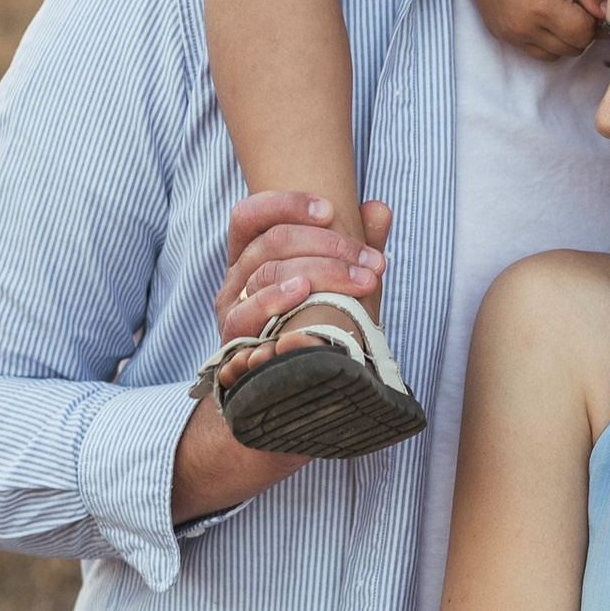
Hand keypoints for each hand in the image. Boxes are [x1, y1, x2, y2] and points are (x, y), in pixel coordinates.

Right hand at [172, 194, 391, 520]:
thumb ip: (355, 250)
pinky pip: (246, 313)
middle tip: (371, 261)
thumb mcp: (340, 291)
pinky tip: (304, 292)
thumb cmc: (315, 337)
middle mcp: (235, 282)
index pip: (251, 215)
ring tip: (364, 280)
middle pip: (270, 241)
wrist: (291, 407)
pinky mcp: (233, 346)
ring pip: (265, 270)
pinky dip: (275, 298)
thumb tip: (378, 208)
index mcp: (252, 260)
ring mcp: (231, 313)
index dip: (285, 203)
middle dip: (327, 244)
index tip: (330, 209)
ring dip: (322, 270)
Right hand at [462, 0, 604, 59]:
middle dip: (581, 30)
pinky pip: (534, 50)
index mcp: (542, 6)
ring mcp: (510, 33)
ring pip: (555, 55)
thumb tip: (607, 13)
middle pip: (572, 48)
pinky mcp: (501, 34)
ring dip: (564, 38)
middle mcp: (524, 27)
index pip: (585, 33)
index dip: (594, 19)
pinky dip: (545, 39)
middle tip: (575, 1)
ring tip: (558, 8)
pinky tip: (541, 13)